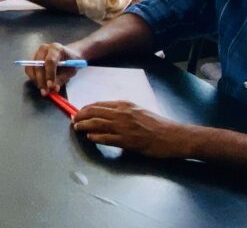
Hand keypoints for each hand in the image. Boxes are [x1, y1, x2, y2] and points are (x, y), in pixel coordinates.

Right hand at [24, 42, 84, 93]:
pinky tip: (40, 83)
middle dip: (41, 80)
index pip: (50, 61)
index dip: (49, 74)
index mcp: (56, 48)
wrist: (68, 55)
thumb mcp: (71, 71)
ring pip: (31, 68)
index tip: (50, 86)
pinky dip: (33, 78)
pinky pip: (28, 69)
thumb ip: (61, 79)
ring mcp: (37, 52)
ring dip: (36, 80)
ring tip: (43, 89)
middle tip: (45, 92)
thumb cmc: (71, 62)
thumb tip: (53, 88)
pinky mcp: (32, 58)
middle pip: (38, 65)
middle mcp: (44, 48)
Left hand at [72, 101, 193, 158]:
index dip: (86, 108)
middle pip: (94, 112)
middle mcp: (122, 113)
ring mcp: (124, 127)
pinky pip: (106, 138)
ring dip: (84, 126)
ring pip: (97, 124)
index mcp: (124, 105)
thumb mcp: (138, 111)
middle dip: (80, 116)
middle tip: (73, 120)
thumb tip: (106, 114)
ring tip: (77, 128)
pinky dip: (95, 137)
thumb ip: (123, 111)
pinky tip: (90, 138)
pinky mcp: (127, 141)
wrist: (173, 136)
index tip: (78, 112)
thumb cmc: (157, 124)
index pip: (99, 104)